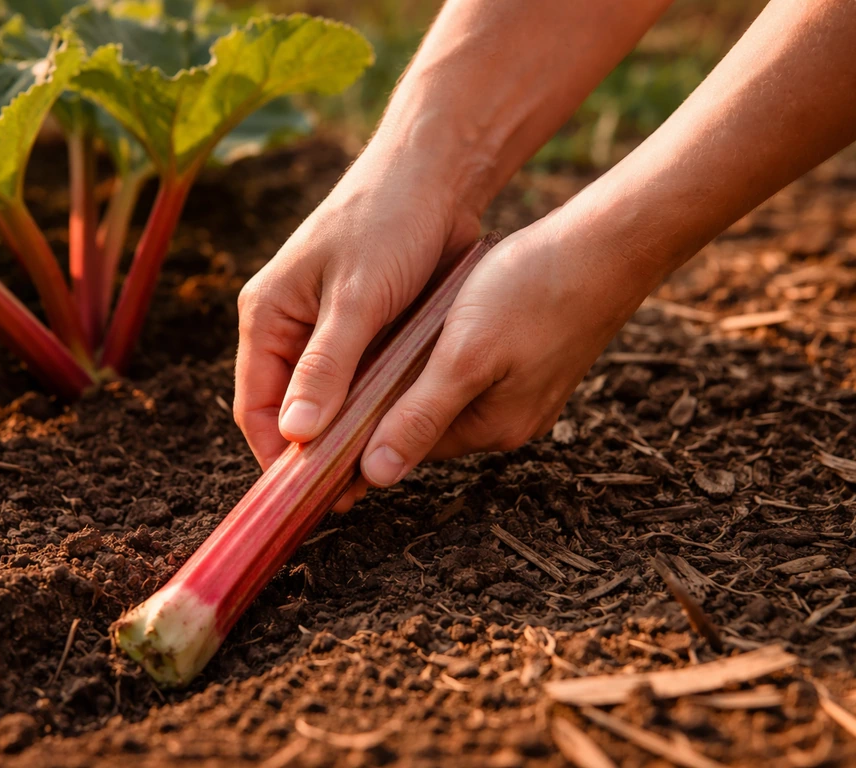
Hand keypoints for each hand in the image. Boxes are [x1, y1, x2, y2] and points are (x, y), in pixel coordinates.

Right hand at [234, 141, 480, 479]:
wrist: (435, 179)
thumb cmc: (386, 224)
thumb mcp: (354, 298)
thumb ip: (325, 367)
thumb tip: (294, 435)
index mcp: (266, 316)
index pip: (255, 406)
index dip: (275, 455)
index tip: (305, 496)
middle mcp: (289, 329)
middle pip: (290, 411)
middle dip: (314, 453)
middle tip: (349, 497)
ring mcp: (328, 333)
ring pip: (328, 403)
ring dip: (346, 437)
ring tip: (374, 476)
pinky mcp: (365, 333)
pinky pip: (361, 385)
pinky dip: (372, 411)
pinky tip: (394, 437)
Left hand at [359, 208, 660, 486]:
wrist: (606, 245)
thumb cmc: (532, 292)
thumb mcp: (464, 356)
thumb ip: (419, 415)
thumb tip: (376, 476)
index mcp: (491, 427)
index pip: (405, 444)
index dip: (359, 431)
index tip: (317, 418)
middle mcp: (507, 420)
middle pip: (423, 420)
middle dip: (383, 397)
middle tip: (336, 366)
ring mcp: (521, 391)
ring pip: (443, 391)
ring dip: (411, 372)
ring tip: (373, 339)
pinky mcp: (527, 361)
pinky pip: (468, 368)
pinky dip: (440, 353)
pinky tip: (424, 324)